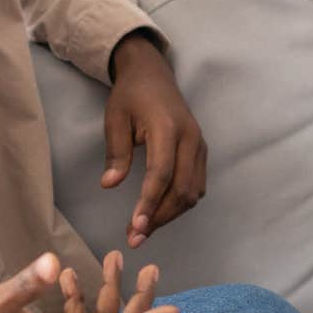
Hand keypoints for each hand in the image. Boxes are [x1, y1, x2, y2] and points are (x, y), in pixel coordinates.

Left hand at [103, 33, 206, 247]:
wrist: (153, 74)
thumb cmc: (131, 96)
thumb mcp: (115, 118)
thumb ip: (116, 152)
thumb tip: (110, 185)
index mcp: (167, 128)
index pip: (161, 174)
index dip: (149, 204)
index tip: (135, 227)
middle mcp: (190, 139)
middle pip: (182, 190)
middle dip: (159, 218)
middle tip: (134, 237)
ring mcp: (200, 146)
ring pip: (192, 192)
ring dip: (169, 215)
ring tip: (143, 230)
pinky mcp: (202, 152)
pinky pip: (197, 185)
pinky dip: (180, 204)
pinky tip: (159, 212)